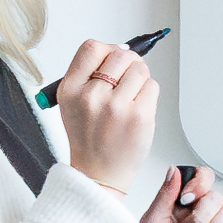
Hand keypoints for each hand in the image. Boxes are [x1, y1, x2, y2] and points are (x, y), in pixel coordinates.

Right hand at [54, 39, 157, 190]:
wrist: (98, 174)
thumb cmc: (89, 139)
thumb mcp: (73, 104)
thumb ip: (89, 76)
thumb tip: (121, 50)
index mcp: (70, 90)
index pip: (91, 48)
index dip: (108, 49)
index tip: (114, 59)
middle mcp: (90, 96)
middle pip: (120, 54)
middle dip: (129, 63)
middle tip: (127, 80)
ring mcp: (115, 106)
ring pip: (140, 69)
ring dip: (140, 80)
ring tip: (131, 98)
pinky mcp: (139, 116)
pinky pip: (152, 86)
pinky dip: (149, 94)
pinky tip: (138, 108)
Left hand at [131, 164, 222, 222]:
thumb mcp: (151, 222)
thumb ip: (164, 195)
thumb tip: (174, 170)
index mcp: (180, 201)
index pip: (200, 177)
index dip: (198, 183)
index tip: (186, 199)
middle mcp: (198, 210)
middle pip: (215, 194)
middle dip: (202, 211)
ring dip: (215, 222)